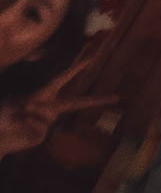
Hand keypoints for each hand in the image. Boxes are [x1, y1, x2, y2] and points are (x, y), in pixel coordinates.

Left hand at [0, 60, 118, 158]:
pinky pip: (38, 127)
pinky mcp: (42, 134)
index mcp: (45, 94)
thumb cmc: (4, 115)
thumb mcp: (13, 104)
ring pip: (44, 114)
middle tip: (117, 97)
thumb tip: (42, 111)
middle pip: (77, 103)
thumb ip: (29, 106)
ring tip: (17, 118)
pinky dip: (27, 125)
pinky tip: (20, 128)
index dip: (77, 67)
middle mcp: (50, 108)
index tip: (92, 57)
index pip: (63, 78)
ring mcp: (48, 122)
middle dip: (97, 99)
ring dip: (28, 114)